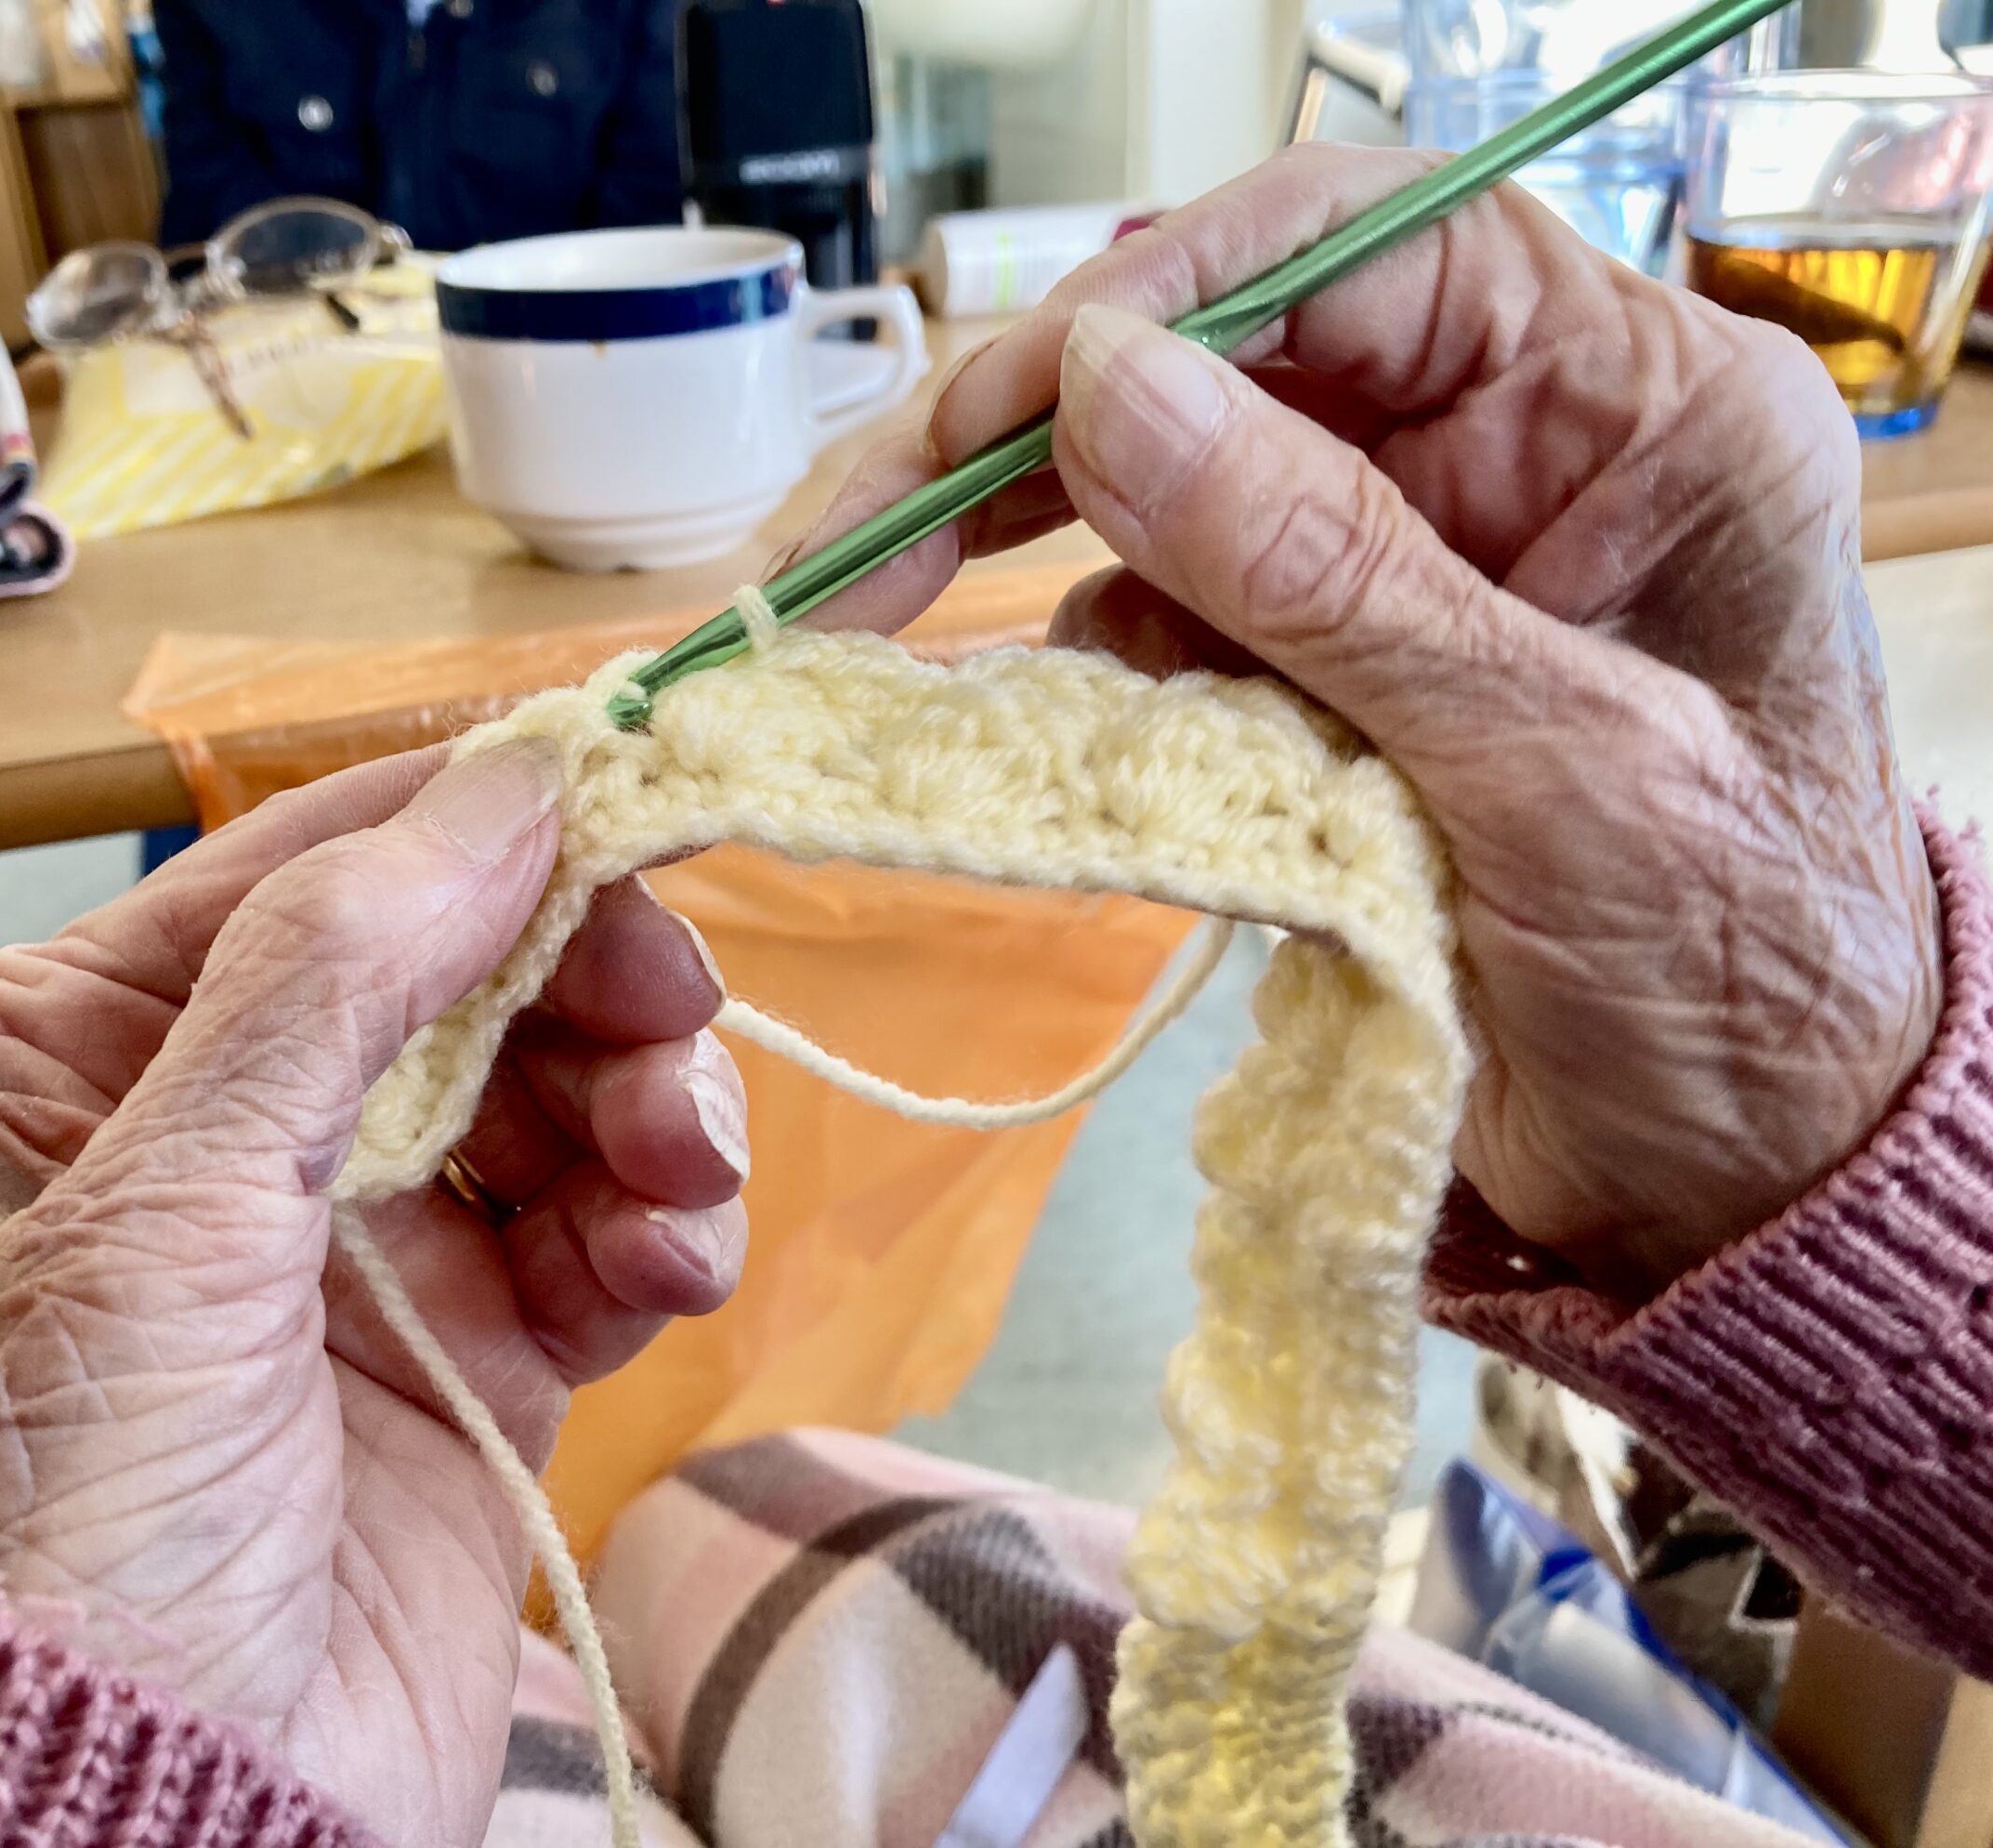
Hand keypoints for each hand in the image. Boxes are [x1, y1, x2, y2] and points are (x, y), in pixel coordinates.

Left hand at [0, 742, 747, 1841]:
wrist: (116, 1846)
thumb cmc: (52, 1541)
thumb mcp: (157, 1219)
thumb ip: (331, 979)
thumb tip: (501, 784)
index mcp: (56, 1062)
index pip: (300, 873)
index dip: (474, 820)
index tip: (634, 782)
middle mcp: (203, 1140)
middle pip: (451, 975)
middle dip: (581, 981)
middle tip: (673, 1011)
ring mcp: (340, 1256)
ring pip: (545, 1098)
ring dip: (643, 1105)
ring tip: (685, 1167)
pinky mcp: (461, 1369)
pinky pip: (592, 1239)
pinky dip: (654, 1227)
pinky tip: (671, 1260)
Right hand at [791, 146, 1941, 1293]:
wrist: (1732, 1182)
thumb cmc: (1738, 979)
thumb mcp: (1550, 763)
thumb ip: (1327, 573)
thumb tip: (1102, 387)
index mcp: (1633, 413)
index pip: (1370, 250)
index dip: (1171, 292)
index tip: (1012, 398)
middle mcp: (1511, 460)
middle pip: (1226, 365)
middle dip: (1025, 437)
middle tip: (847, 531)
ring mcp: (1406, 576)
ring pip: (1167, 498)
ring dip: (1016, 556)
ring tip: (859, 622)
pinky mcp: (1332, 686)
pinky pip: (1167, 635)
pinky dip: (1086, 677)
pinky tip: (1027, 727)